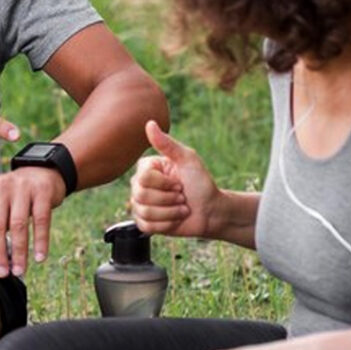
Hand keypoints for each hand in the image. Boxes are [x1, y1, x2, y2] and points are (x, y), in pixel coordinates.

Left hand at [0, 166, 65, 277]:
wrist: (40, 173)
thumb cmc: (12, 198)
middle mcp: (0, 187)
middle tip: (1, 273)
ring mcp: (22, 187)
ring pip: (18, 224)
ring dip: (19, 251)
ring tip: (19, 270)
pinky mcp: (42, 190)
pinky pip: (41, 220)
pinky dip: (40, 241)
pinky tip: (39, 258)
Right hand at [130, 120, 221, 237]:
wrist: (210, 210)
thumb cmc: (201, 183)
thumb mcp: (188, 159)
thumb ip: (167, 143)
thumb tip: (150, 123)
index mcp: (147, 168)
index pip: (143, 178)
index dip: (164, 183)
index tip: (179, 182)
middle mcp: (140, 185)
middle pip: (141, 195)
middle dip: (169, 198)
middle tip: (181, 196)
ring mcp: (140, 204)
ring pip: (144, 212)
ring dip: (170, 212)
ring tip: (181, 207)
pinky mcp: (145, 223)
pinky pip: (147, 226)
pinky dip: (166, 224)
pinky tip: (175, 218)